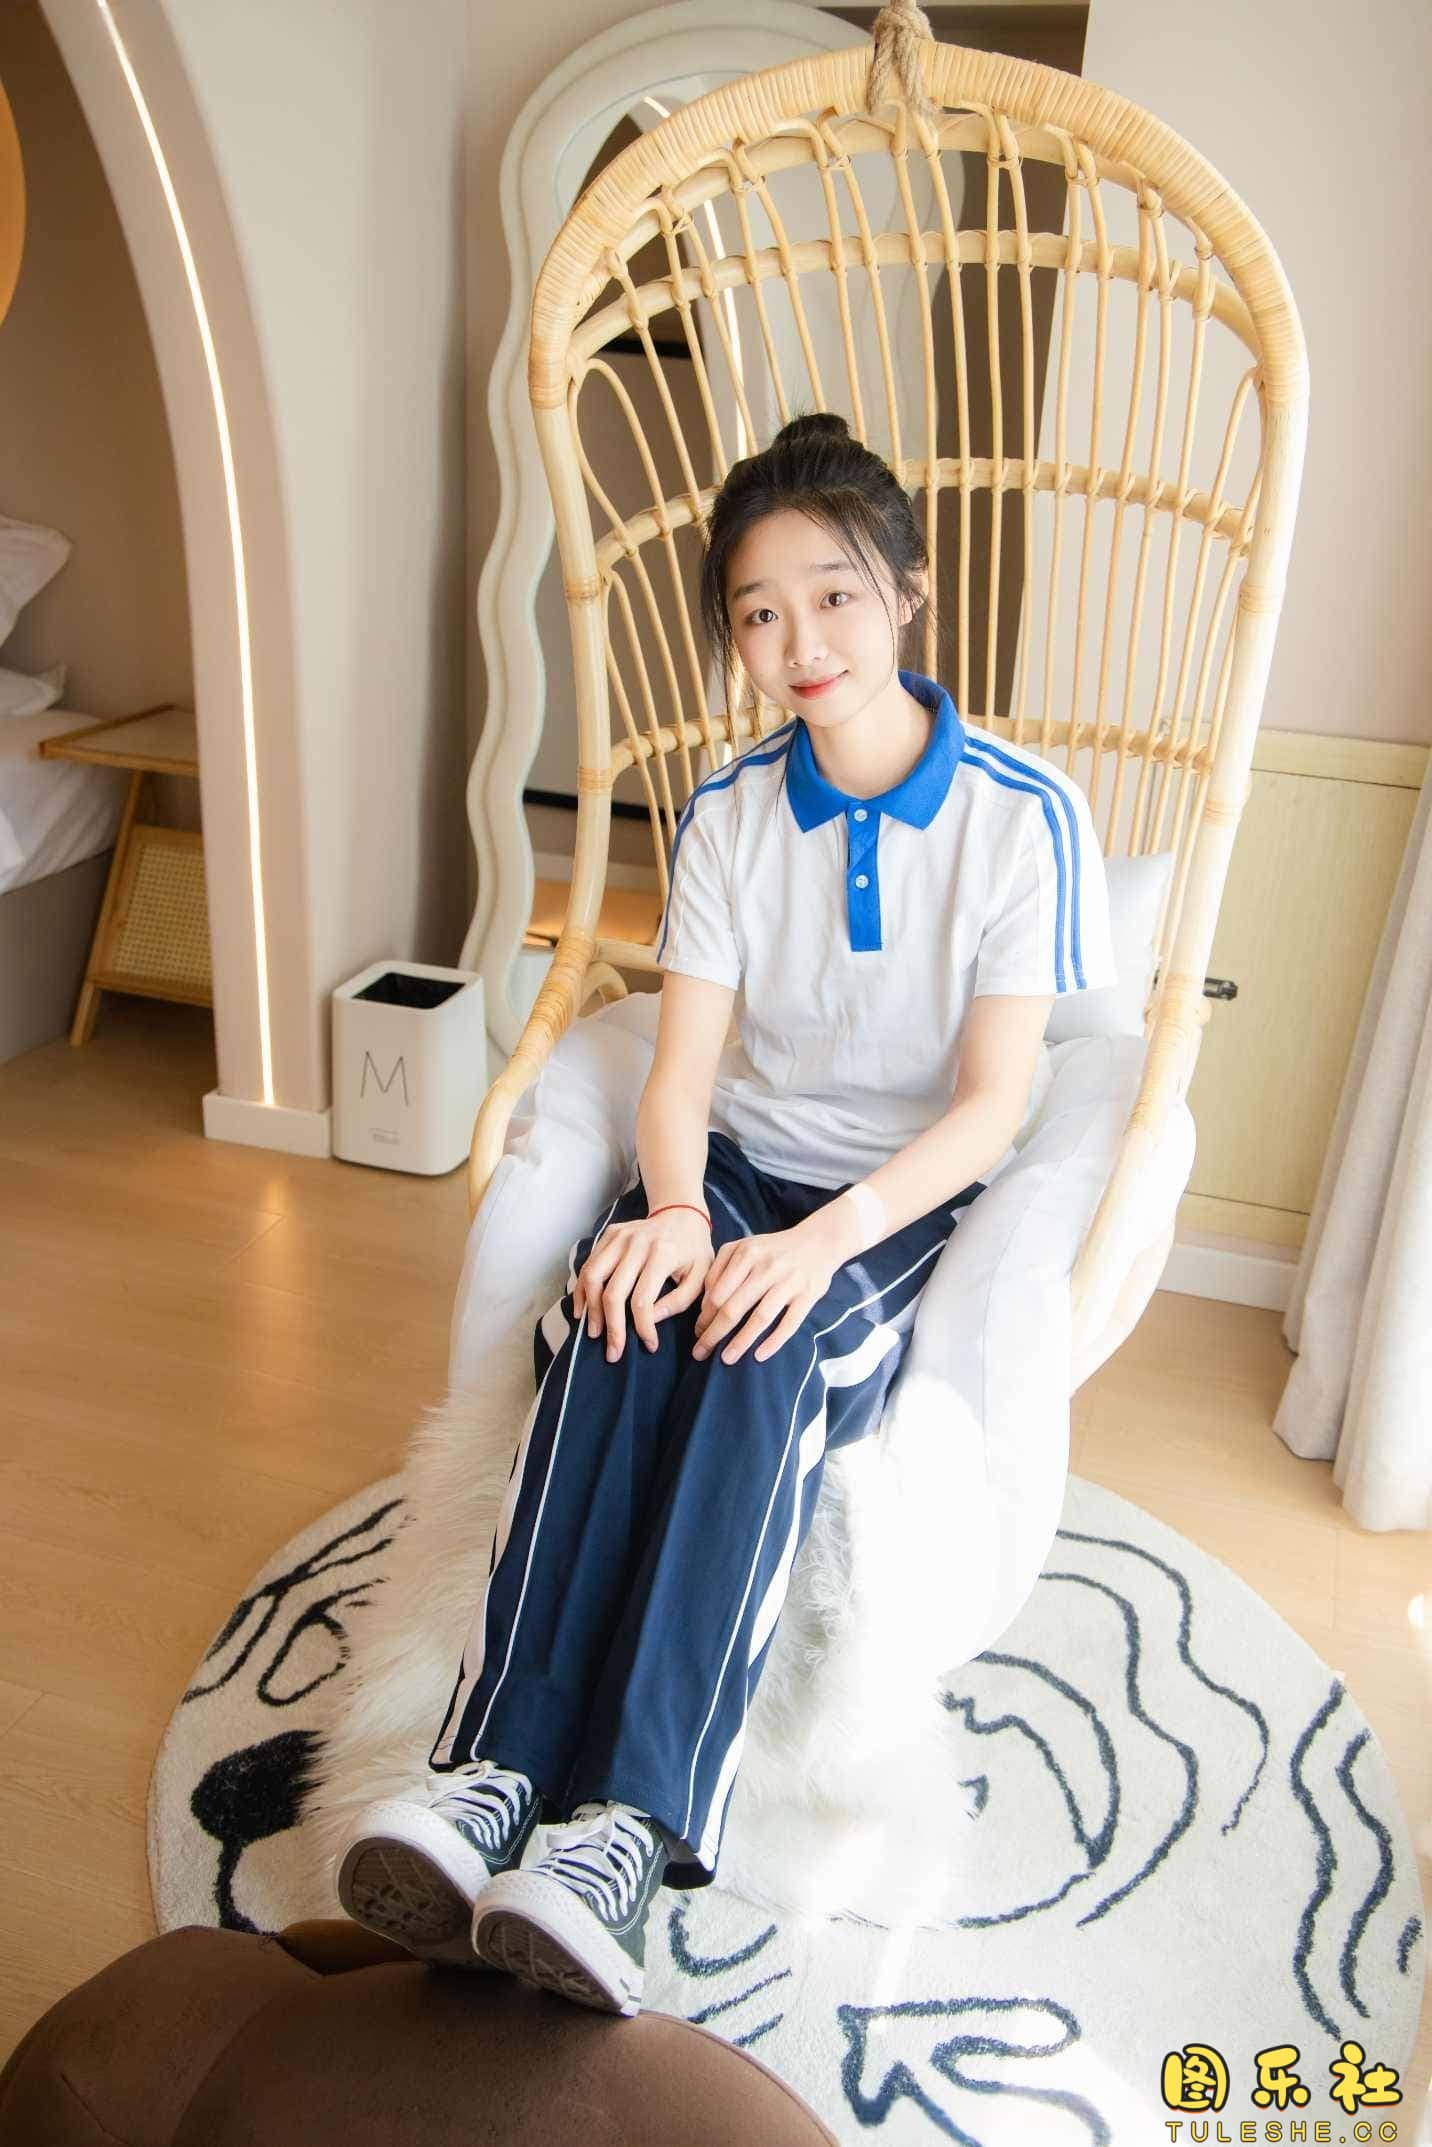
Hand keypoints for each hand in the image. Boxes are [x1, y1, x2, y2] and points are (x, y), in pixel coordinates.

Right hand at [573, 1209, 713, 1361]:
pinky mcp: (608, 1234)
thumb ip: (679, 1301)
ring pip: (593, 1277)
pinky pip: (588, 1264)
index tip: (649, 1346)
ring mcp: (619, 1236)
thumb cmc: (694, 1250)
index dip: (643, 1328)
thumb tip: (651, 1320)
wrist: (682, 1213)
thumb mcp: (701, 1276)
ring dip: (591, 1309)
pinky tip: (583, 1310)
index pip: (643, 1300)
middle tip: (613, 1353)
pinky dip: (582, 1289)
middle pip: (613, 1292)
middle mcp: (636, 1243)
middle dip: (612, 1327)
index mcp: (663, 1253)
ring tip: (594, 1333)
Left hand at [692, 1219, 841, 1366]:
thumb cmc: (773, 1250)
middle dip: (713, 1334)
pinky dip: (774, 1342)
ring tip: (726, 1359)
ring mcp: (789, 1282)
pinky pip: (789, 1324)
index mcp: (746, 1254)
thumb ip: (721, 1268)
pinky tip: (759, 1356)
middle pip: (734, 1307)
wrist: (819, 1241)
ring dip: (740, 1342)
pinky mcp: (808, 1295)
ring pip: (760, 1318)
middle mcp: (766, 1267)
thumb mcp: (744, 1247)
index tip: (697, 1332)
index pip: (717, 1293)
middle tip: (701, 1351)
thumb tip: (706, 1303)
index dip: (704, 1316)